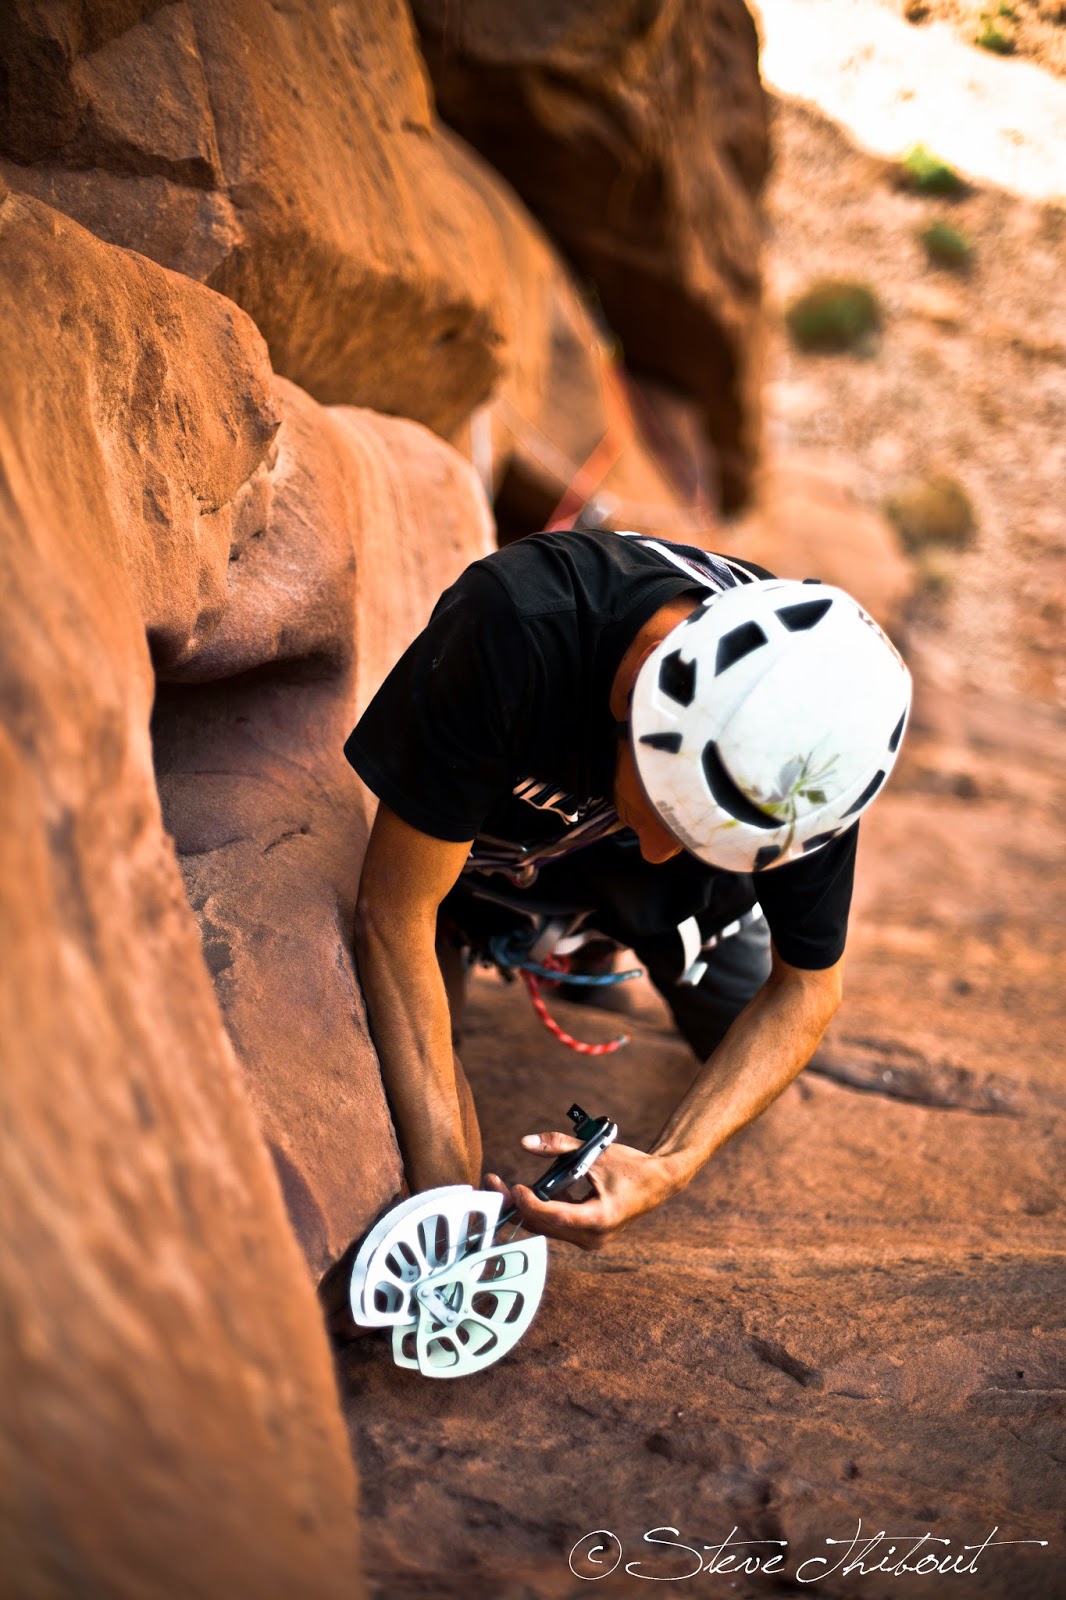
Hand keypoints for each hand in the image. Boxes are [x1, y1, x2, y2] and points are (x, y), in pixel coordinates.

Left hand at [484, 1131, 680, 1251]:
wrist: (659, 1182)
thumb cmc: (631, 1166)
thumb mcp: (595, 1152)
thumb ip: (560, 1146)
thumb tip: (525, 1142)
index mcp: (600, 1218)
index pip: (555, 1217)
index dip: (529, 1204)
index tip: (512, 1187)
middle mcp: (593, 1237)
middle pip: (544, 1225)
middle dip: (517, 1205)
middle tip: (492, 1183)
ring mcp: (590, 1240)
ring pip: (547, 1228)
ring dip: (526, 1208)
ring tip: (503, 1188)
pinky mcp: (588, 1236)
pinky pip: (557, 1225)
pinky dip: (543, 1208)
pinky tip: (531, 1191)